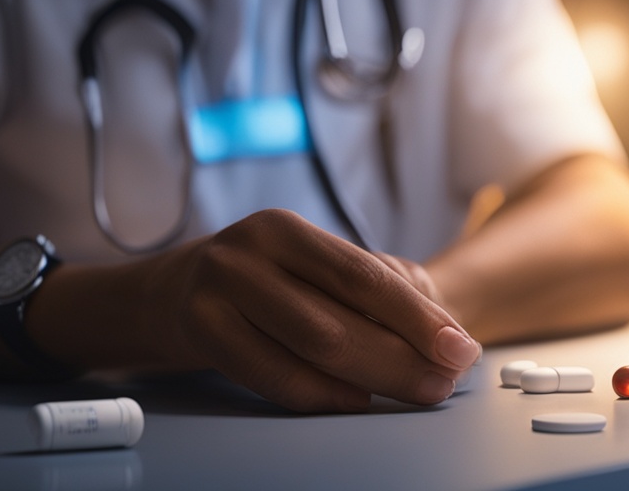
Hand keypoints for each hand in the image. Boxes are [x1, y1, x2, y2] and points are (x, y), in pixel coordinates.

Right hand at [148, 209, 480, 412]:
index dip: (418, 318)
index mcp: (287, 230)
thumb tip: (447, 338)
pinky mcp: (200, 333)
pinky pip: (276, 378)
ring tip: (415, 390)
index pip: (365, 277)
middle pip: (341, 320)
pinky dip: (325, 395)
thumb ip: (376, 292)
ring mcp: (217, 294)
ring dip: (375, 380)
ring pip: (312, 350)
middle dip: (404, 358)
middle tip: (444, 382)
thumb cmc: (263, 282)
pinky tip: (358, 398)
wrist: (168, 294)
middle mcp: (248, 253)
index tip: (460, 348)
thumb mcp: (312, 269)